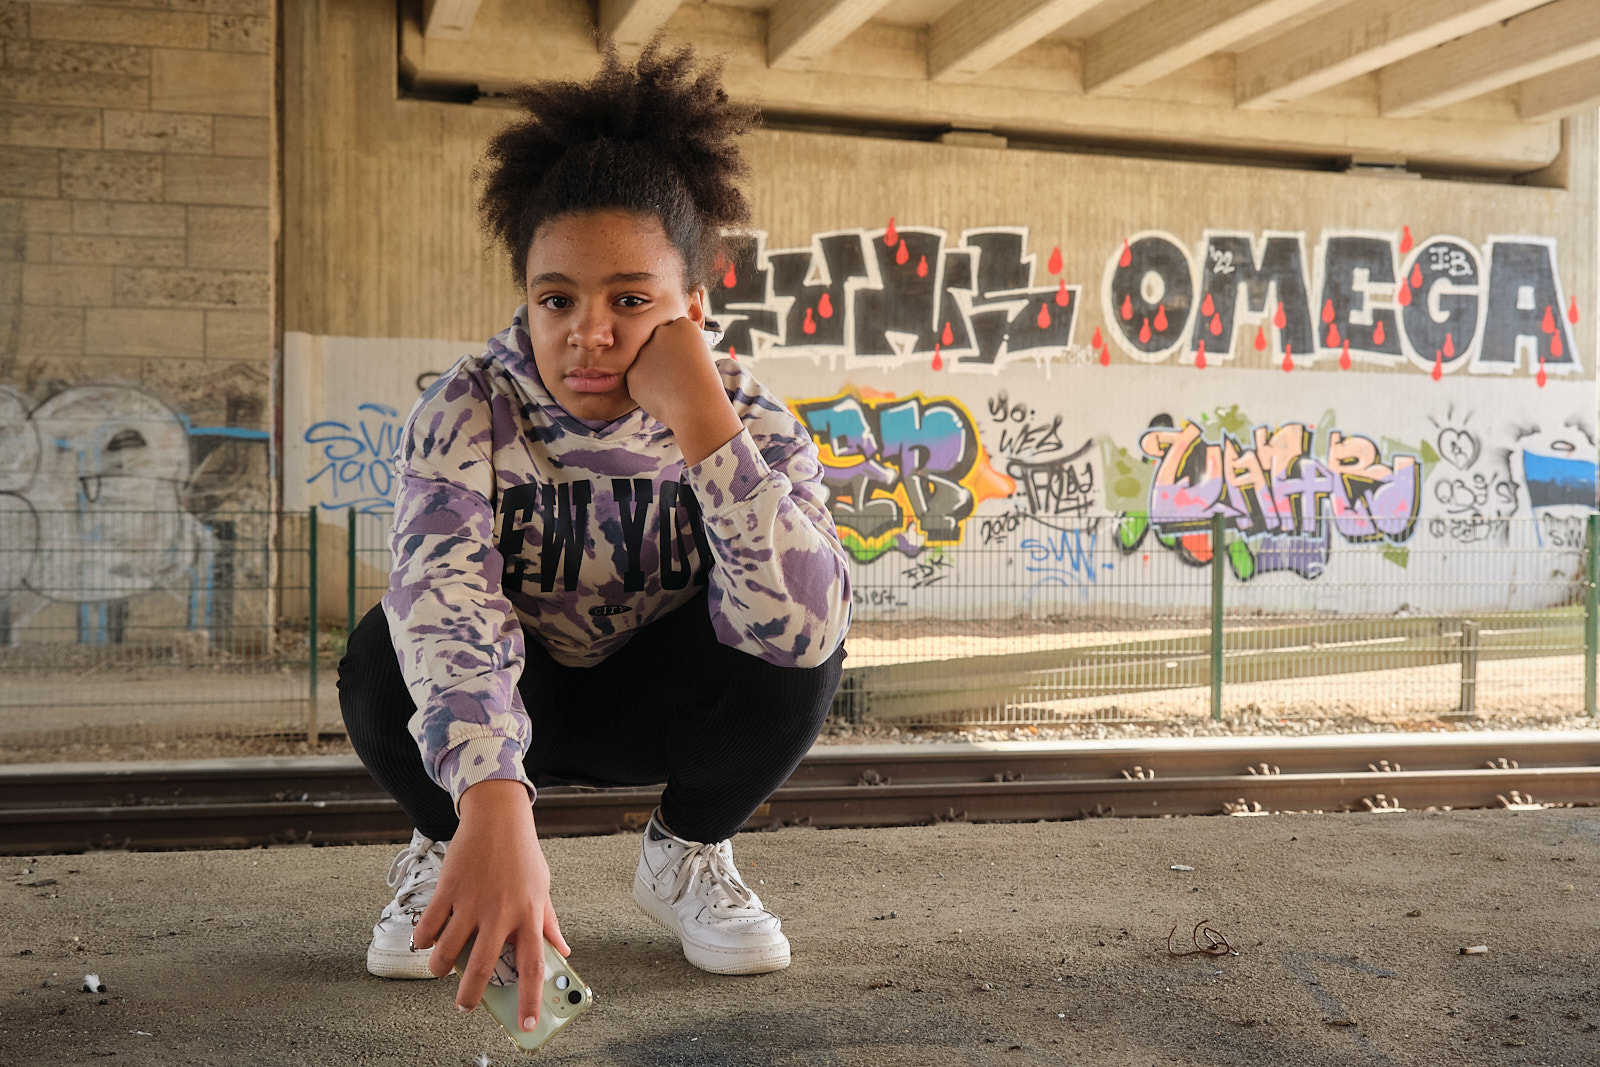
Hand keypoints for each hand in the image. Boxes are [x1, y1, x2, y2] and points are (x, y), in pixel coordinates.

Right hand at [410, 780, 569, 1030]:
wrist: (497, 817)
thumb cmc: (522, 854)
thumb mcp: (542, 888)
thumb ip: (548, 922)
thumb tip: (563, 950)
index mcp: (528, 915)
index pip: (534, 967)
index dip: (530, 1000)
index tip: (526, 1025)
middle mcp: (500, 913)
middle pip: (483, 968)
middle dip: (470, 996)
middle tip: (465, 1006)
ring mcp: (472, 902)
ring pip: (447, 952)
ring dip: (440, 967)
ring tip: (440, 969)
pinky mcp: (448, 890)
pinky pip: (428, 927)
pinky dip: (423, 939)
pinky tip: (426, 941)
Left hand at [627, 316, 740, 464]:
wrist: (698, 409)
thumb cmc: (704, 385)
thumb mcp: (699, 355)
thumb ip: (675, 346)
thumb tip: (655, 351)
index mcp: (682, 324)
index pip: (674, 334)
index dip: (682, 352)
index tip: (690, 363)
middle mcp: (660, 331)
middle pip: (657, 343)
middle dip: (664, 358)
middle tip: (679, 375)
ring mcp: (643, 351)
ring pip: (645, 361)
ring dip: (654, 372)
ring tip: (672, 386)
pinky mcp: (632, 372)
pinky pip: (638, 378)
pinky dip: (647, 387)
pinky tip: (662, 394)